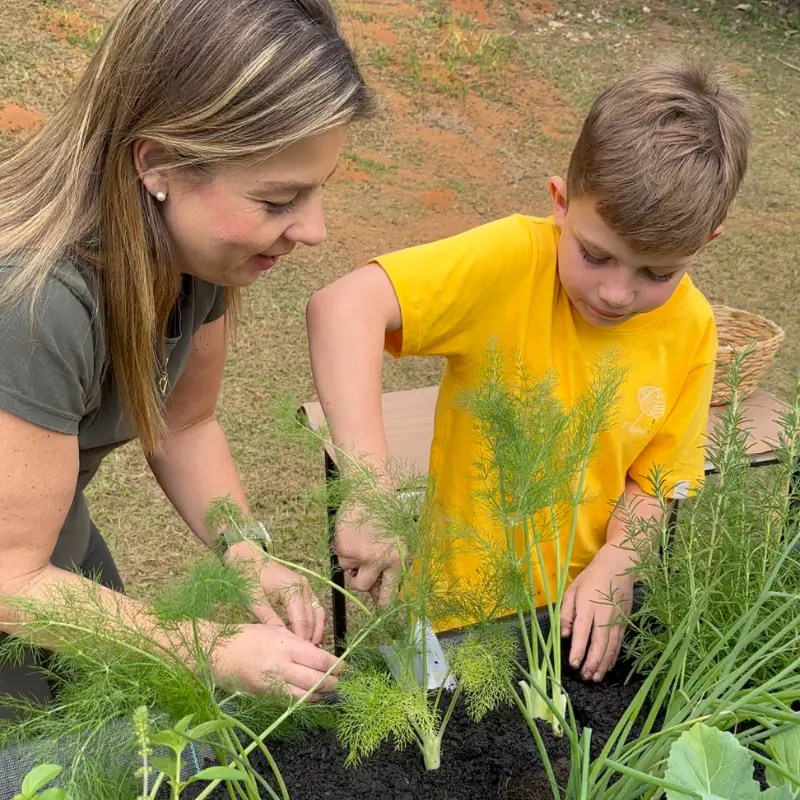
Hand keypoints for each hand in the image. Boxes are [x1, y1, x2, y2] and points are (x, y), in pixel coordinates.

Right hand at [212, 623, 340, 699]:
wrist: (216, 654)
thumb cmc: (245, 636)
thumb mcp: (273, 631)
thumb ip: (296, 643)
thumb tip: (317, 653)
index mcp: (285, 645)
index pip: (319, 659)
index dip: (336, 666)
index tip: (344, 667)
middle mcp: (280, 666)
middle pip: (315, 680)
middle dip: (332, 684)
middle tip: (340, 683)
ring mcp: (272, 684)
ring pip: (304, 695)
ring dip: (320, 695)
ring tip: (328, 692)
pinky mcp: (264, 696)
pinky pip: (289, 701)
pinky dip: (302, 700)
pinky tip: (308, 696)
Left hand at [226, 541, 324, 644]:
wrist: (248, 556)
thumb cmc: (249, 576)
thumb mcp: (254, 598)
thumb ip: (268, 618)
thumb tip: (280, 638)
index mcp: (291, 588)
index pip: (301, 618)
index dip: (302, 637)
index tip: (301, 654)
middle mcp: (303, 586)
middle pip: (312, 616)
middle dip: (311, 636)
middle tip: (308, 656)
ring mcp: (305, 585)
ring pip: (318, 611)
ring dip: (317, 629)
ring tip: (312, 648)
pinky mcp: (304, 587)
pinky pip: (314, 606)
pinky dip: (314, 620)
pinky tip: (309, 634)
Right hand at [335, 504, 401, 605]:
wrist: (370, 492)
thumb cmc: (386, 517)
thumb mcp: (398, 543)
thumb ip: (391, 568)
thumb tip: (379, 594)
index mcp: (397, 561)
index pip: (388, 596)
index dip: (380, 605)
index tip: (377, 613)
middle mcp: (379, 561)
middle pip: (362, 589)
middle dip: (358, 581)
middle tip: (361, 568)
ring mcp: (360, 555)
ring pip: (348, 572)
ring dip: (351, 562)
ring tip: (360, 540)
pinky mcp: (343, 548)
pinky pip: (340, 558)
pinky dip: (344, 550)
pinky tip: (352, 534)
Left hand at [560, 542, 635, 681]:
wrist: (619, 567)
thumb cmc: (591, 578)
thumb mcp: (572, 590)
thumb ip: (566, 613)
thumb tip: (564, 635)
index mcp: (587, 606)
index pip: (582, 632)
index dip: (578, 650)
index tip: (573, 664)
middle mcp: (604, 615)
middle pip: (599, 644)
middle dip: (592, 662)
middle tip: (584, 677)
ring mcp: (617, 620)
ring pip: (611, 647)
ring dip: (603, 664)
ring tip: (595, 677)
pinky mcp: (625, 622)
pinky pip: (618, 643)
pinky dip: (612, 657)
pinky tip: (607, 666)